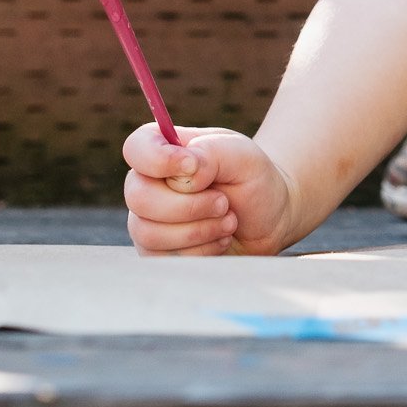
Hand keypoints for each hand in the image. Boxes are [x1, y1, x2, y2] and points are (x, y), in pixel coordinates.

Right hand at [121, 123, 297, 256]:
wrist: (269, 219)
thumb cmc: (252, 179)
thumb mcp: (243, 155)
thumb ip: (211, 153)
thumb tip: (185, 170)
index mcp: (166, 150)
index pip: (136, 148)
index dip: (157, 159)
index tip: (192, 166)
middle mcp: (149, 184)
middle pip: (138, 197)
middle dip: (189, 206)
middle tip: (224, 203)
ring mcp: (148, 220)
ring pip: (148, 233)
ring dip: (198, 231)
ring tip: (228, 221)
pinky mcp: (156, 251)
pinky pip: (161, 258)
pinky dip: (199, 252)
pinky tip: (219, 240)